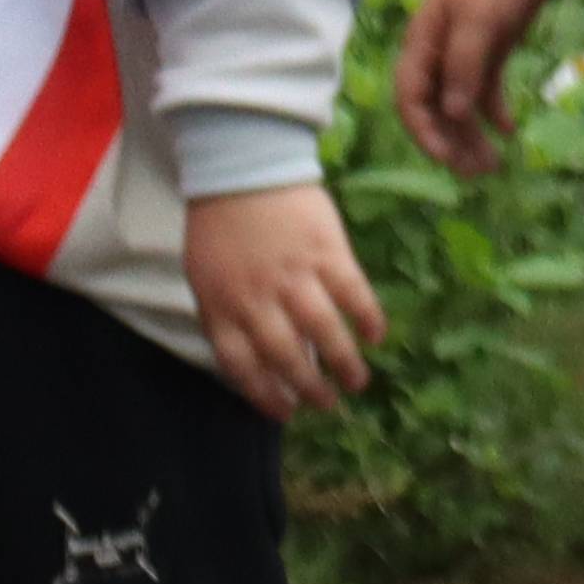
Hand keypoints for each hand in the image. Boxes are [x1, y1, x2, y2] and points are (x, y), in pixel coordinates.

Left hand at [184, 182, 382, 422]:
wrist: (242, 171)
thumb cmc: (220, 227)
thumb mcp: (206, 277)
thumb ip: (228, 314)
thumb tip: (259, 354)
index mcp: (221, 307)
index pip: (242, 366)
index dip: (264, 395)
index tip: (285, 412)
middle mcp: (257, 299)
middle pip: (286, 356)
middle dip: (309, 388)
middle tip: (329, 404)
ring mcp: (294, 276)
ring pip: (323, 332)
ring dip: (344, 363)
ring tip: (358, 382)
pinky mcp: (327, 253)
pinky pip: (353, 294)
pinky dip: (367, 319)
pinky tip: (377, 335)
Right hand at [394, 0, 556, 177]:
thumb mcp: (478, 19)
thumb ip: (464, 66)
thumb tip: (452, 113)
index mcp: (423, 46)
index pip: (412, 100)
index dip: (425, 133)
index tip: (448, 159)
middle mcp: (438, 55)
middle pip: (437, 110)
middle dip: (452, 143)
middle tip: (478, 173)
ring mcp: (465, 54)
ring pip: (461, 105)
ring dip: (473, 134)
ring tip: (493, 165)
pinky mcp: (491, 50)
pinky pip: (486, 90)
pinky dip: (494, 111)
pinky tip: (508, 131)